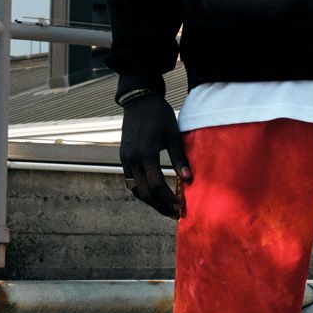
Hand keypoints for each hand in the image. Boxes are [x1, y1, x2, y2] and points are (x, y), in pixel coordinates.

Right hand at [119, 95, 192, 218]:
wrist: (139, 100)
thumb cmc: (159, 115)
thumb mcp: (173, 135)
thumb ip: (179, 158)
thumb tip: (188, 179)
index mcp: (145, 154)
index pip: (156, 186)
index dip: (168, 199)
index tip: (180, 207)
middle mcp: (132, 159)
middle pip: (144, 193)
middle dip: (159, 206)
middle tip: (174, 213)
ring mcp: (125, 158)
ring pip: (135, 189)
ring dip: (150, 201)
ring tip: (165, 207)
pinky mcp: (123, 156)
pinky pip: (131, 180)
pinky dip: (142, 190)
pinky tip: (154, 194)